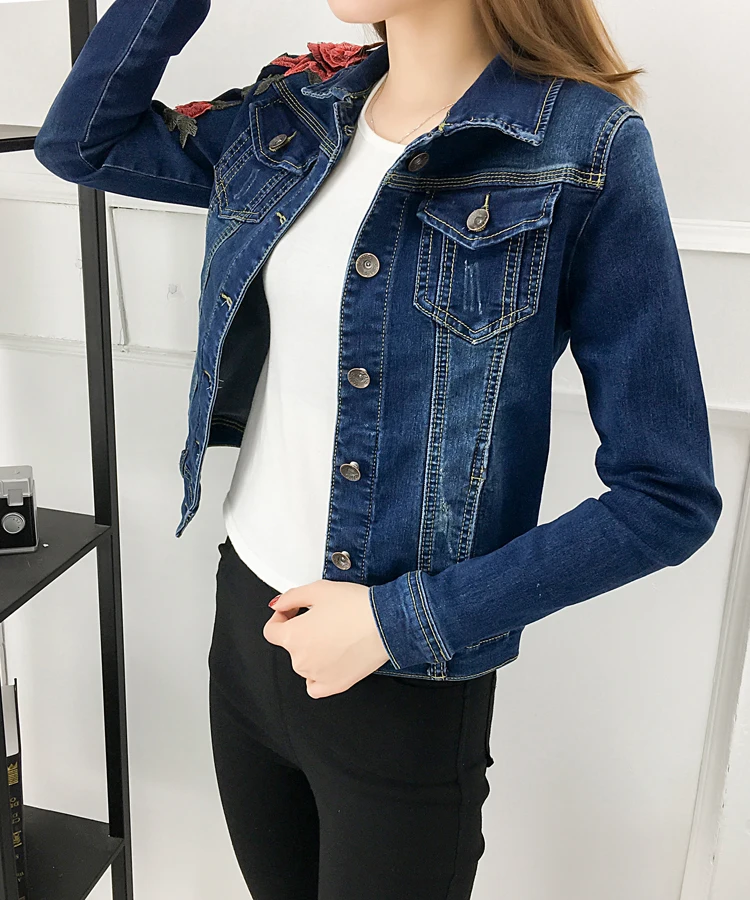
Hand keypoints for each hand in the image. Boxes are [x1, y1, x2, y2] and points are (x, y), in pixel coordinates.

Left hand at [262, 579, 389, 697]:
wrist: (385, 623)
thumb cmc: (355, 606)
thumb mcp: (317, 589)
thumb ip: (290, 597)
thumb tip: (279, 605)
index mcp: (293, 636)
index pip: (271, 631)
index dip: (281, 617)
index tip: (293, 612)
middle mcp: (300, 660)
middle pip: (290, 646)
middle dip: (301, 631)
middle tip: (323, 618)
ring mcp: (317, 676)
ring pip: (304, 664)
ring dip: (312, 650)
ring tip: (335, 634)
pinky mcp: (335, 685)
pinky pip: (315, 685)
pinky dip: (318, 674)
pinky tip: (331, 659)